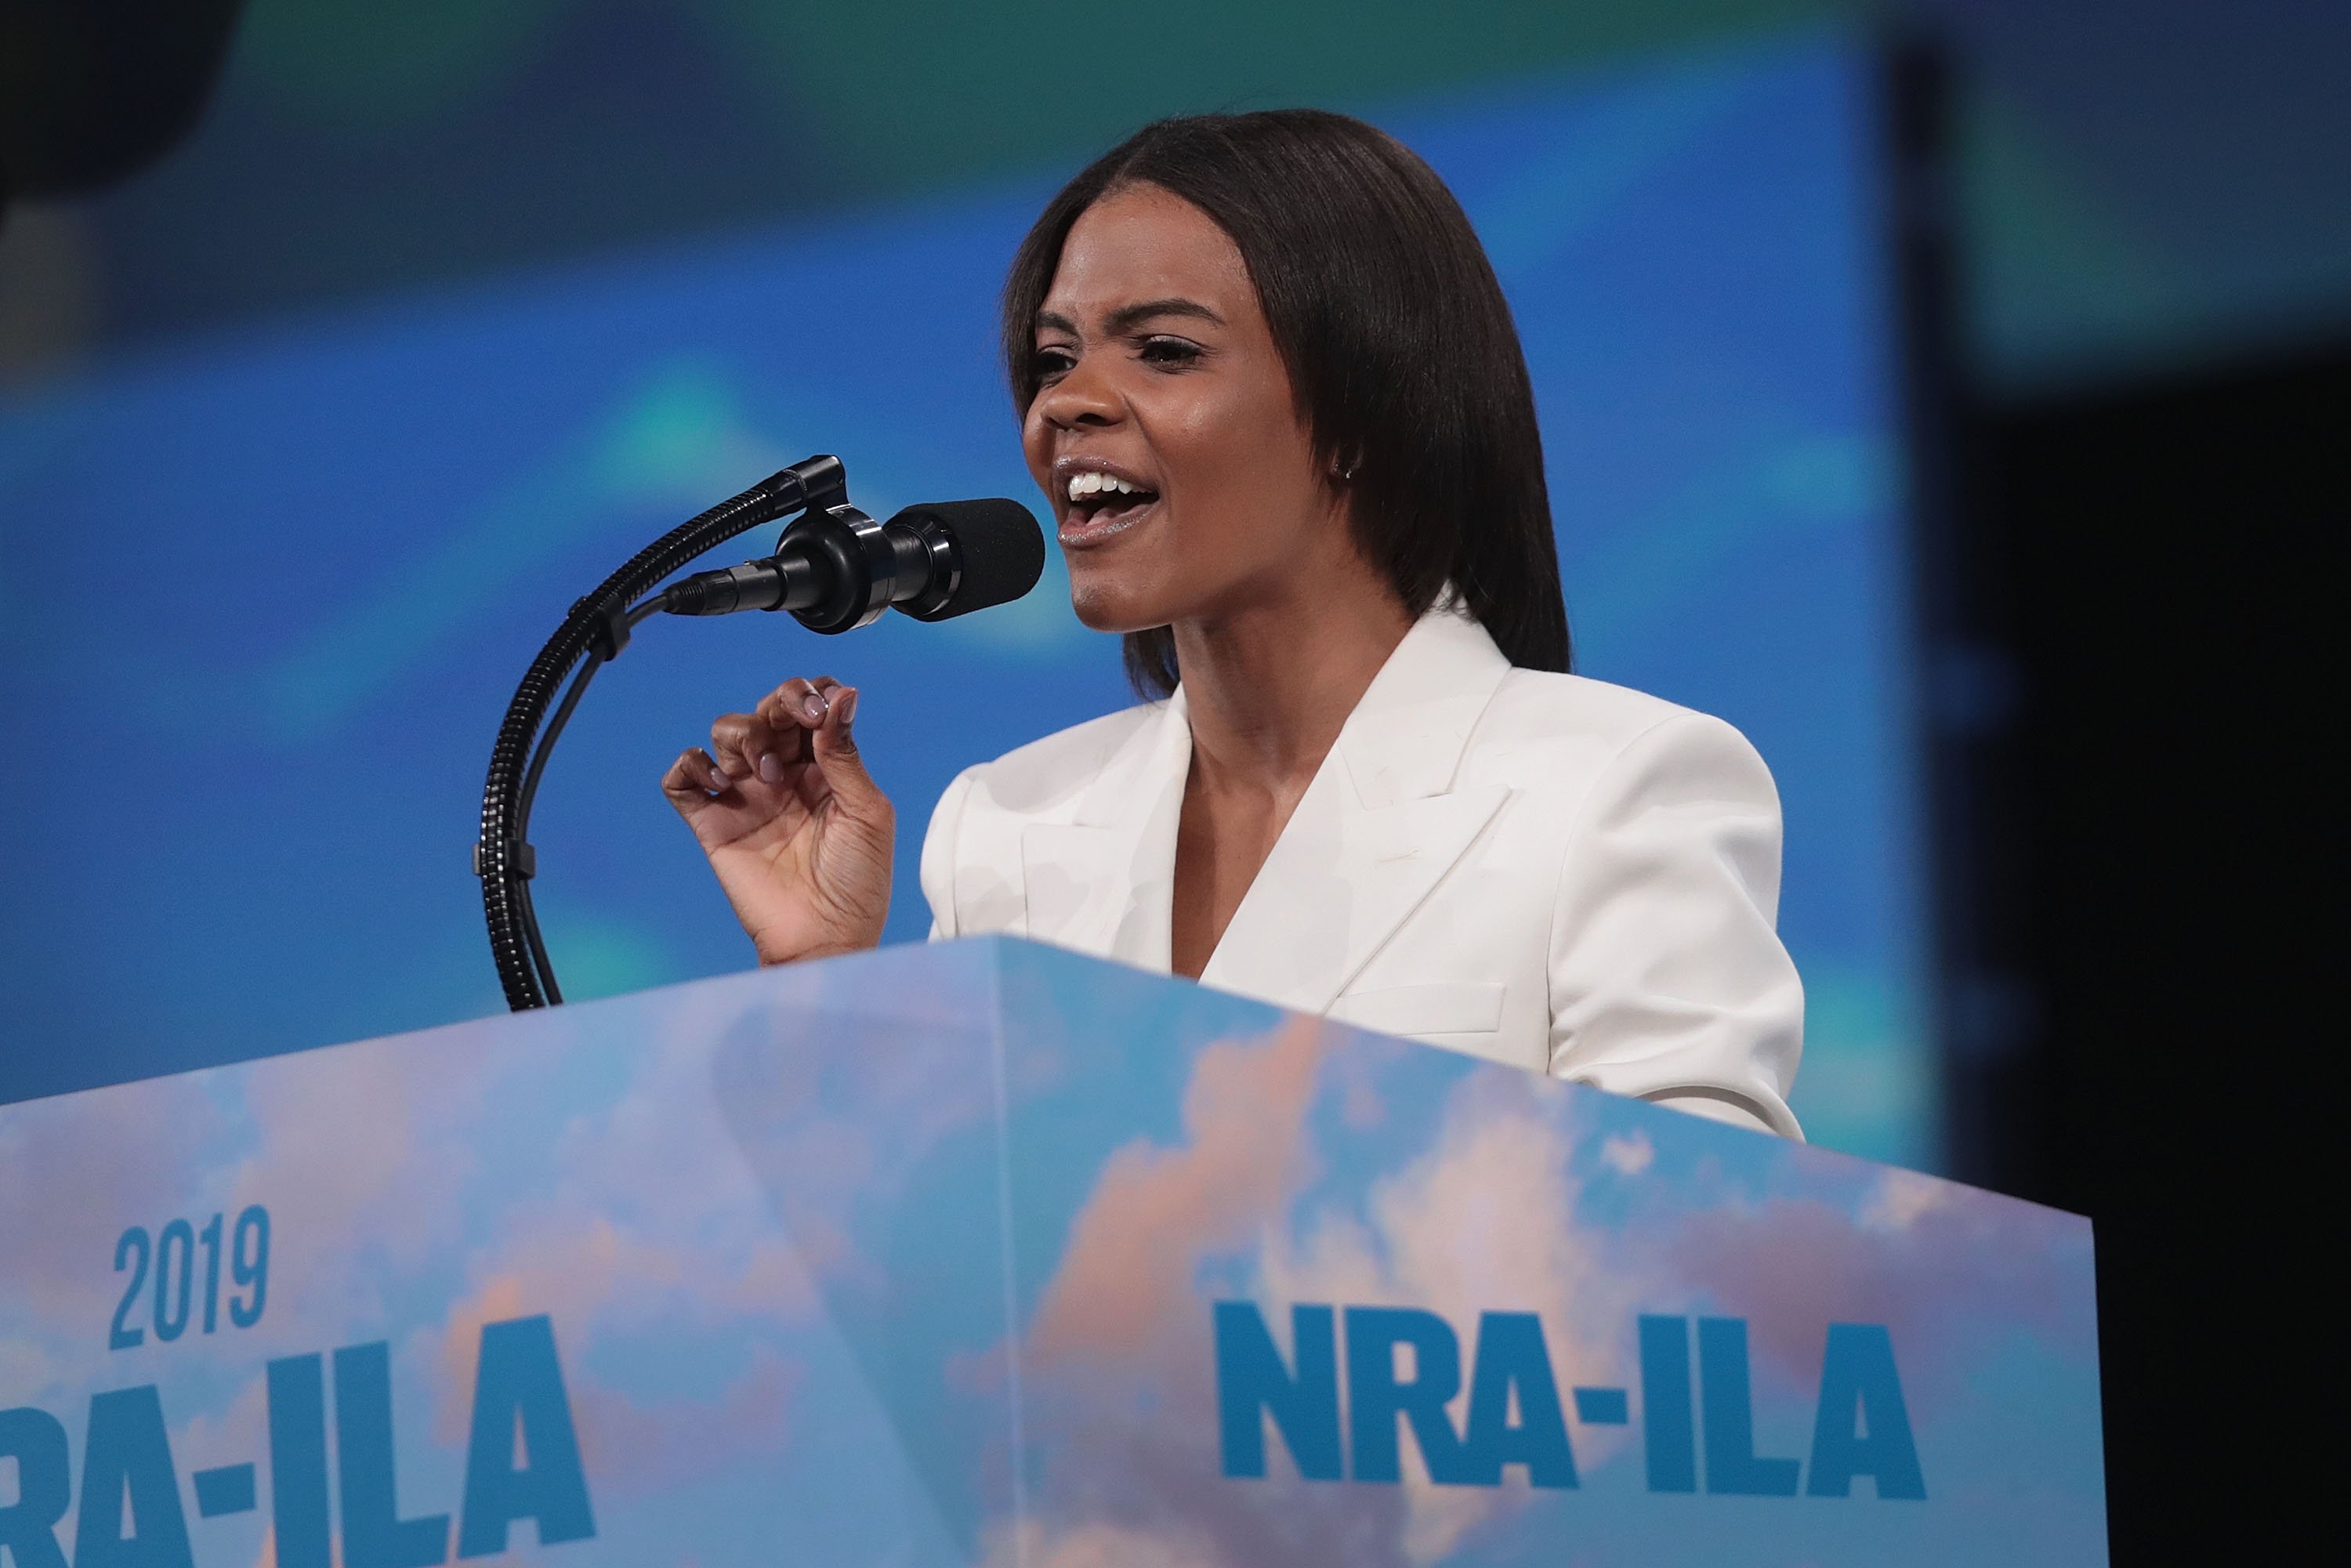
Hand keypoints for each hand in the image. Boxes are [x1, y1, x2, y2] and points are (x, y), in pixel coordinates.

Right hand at [661, 676, 892, 964]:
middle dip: (780, 703)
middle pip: (766, 710)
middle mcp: (783, 775)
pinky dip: (692, 765)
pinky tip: (721, 784)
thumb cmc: (856, 882)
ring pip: (725, 732)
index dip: (811, 693)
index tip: (821, 706)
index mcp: (823, 767)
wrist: (825, 936)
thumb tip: (842, 694)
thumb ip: (845, 753)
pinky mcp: (713, 823)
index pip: (808, 708)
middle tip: (797, 722)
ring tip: (766, 774)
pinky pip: (682, 778)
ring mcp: (746, 796)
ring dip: (744, 735)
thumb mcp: (866, 811)